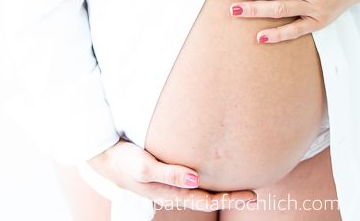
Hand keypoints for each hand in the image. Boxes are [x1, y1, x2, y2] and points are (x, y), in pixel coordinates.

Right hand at [87, 139, 256, 211]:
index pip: (206, 200)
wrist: (105, 158)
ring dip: (221, 188)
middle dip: (230, 197)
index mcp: (171, 193)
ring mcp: (171, 183)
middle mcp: (174, 191)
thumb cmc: (125, 161)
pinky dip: (208, 178)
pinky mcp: (168, 172)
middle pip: (207, 197)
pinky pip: (193, 179)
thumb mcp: (144, 167)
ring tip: (241, 182)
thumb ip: (169, 173)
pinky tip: (215, 171)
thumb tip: (196, 179)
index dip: (229, 199)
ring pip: (201, 190)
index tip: (250, 195)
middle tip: (254, 193)